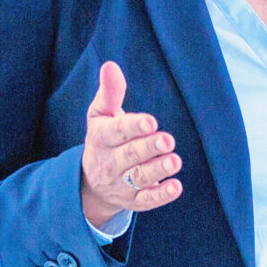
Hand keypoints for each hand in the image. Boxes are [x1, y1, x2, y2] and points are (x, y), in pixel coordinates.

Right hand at [79, 61, 181, 229]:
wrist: (90, 182)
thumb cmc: (104, 138)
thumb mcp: (101, 115)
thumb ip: (109, 92)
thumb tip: (110, 65)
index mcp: (101, 138)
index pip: (116, 132)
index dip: (133, 127)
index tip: (150, 121)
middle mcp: (109, 162)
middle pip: (129, 156)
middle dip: (148, 148)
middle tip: (167, 140)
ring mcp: (121, 183)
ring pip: (139, 178)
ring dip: (157, 170)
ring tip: (174, 160)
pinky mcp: (133, 201)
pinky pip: (146, 200)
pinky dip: (161, 195)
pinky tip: (176, 186)